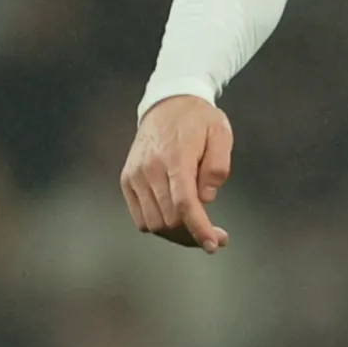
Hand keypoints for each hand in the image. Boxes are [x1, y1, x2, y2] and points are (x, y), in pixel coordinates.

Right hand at [120, 95, 233, 252]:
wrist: (167, 102)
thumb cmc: (199, 119)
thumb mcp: (220, 133)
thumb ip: (217, 166)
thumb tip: (206, 199)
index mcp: (175, 157)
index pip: (185, 205)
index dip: (199, 229)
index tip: (214, 244)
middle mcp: (149, 169)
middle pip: (169, 220)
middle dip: (193, 234)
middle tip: (217, 235)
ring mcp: (135, 176)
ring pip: (153, 224)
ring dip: (176, 233)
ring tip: (197, 227)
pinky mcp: (127, 180)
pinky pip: (140, 218)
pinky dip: (159, 225)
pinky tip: (177, 218)